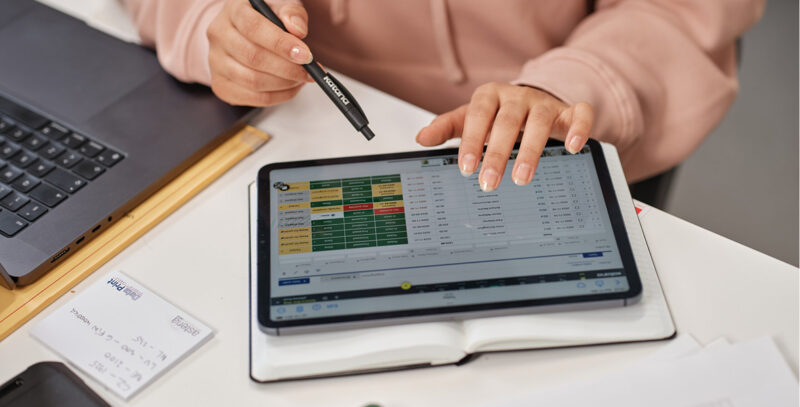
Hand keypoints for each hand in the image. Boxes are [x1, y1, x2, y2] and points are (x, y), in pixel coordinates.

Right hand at [207, 0, 311, 105]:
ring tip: (301, 78)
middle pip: (253, 58)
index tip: (306, 55)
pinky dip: (279, 96)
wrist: (246, 35)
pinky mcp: (222, 86)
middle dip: (288, 68)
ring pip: (253, 81)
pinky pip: (254, 98)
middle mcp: (219, 36)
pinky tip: (290, 87)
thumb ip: (292, 14)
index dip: (281, 44)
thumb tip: (298, 30)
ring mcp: (216, 63)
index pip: (254, 28)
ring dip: (285, 84)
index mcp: (233, 11)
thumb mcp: (281, 8)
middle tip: (309, 72)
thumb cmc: (267, 21)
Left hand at [416, 83, 593, 191]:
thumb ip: (447, 128)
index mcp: (489, 96)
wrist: (531, 102)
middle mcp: (517, 96)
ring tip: (521, 179)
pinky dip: (579, 128)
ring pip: (540, 121)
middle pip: (506, 122)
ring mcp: (544, 103)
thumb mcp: (469, 119)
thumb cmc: (496, 116)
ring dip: (531, 151)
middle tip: (488, 182)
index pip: (477, 116)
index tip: (466, 168)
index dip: (472, 141)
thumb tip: (421, 139)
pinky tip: (572, 148)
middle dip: (497, 154)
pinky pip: (579, 113)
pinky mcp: (568, 111)